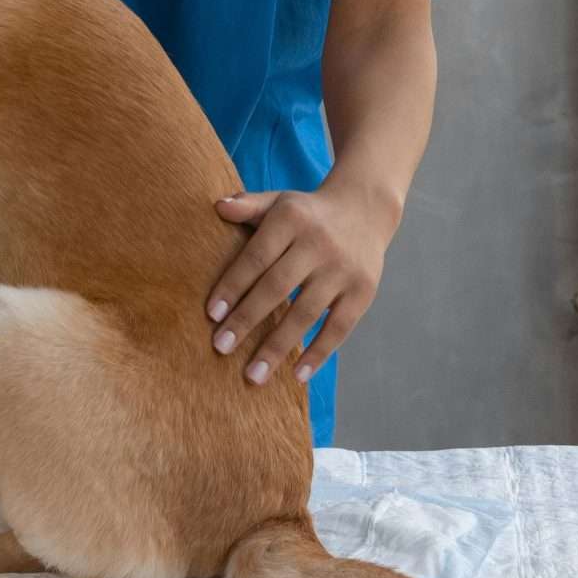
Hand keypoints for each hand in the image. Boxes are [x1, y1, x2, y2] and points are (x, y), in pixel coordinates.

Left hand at [206, 181, 401, 385]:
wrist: (365, 211)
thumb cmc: (306, 213)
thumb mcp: (278, 202)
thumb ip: (248, 206)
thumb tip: (217, 207)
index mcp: (291, 220)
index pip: (256, 257)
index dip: (233, 286)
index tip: (212, 315)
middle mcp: (319, 245)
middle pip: (277, 288)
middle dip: (247, 320)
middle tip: (220, 348)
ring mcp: (343, 271)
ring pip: (305, 314)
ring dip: (277, 347)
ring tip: (253, 375)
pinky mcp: (363, 292)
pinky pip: (338, 328)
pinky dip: (318, 353)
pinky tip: (297, 375)